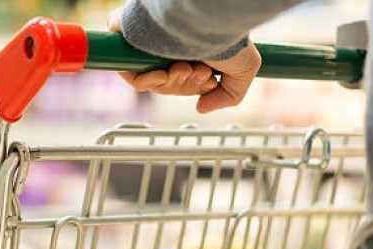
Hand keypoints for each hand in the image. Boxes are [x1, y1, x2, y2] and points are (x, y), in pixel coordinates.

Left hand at [108, 8, 261, 113]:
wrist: (207, 16)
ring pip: (151, 81)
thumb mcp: (243, 70)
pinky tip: (164, 74)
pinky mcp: (128, 36)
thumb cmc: (227, 36)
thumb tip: (201, 108)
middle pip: (167, 84)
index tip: (209, 81)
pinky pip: (130, 72)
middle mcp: (169, 44)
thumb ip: (228, 95)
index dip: (194, 87)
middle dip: (185, 86)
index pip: (182, 80)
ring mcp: (148, 42)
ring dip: (171, 84)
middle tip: (200, 72)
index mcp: (190, 48)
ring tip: (187, 68)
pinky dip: (147, 81)